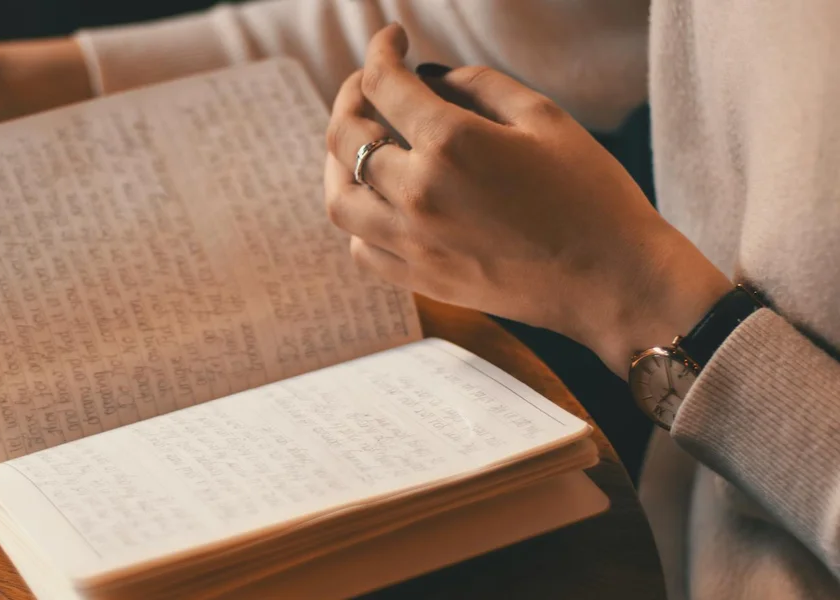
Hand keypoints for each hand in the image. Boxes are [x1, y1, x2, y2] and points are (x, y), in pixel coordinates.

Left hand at [324, 24, 731, 375]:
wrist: (614, 281)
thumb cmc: (591, 193)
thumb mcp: (543, 117)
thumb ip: (477, 85)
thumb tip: (429, 78)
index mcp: (450, 144)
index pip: (385, 83)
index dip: (382, 50)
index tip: (393, 39)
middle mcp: (417, 194)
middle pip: (346, 135)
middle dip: (352, 96)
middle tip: (369, 84)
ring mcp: (413, 243)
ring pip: (339, 198)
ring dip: (338, 161)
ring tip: (360, 143)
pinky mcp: (421, 280)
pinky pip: (360, 248)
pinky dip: (358, 219)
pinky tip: (379, 202)